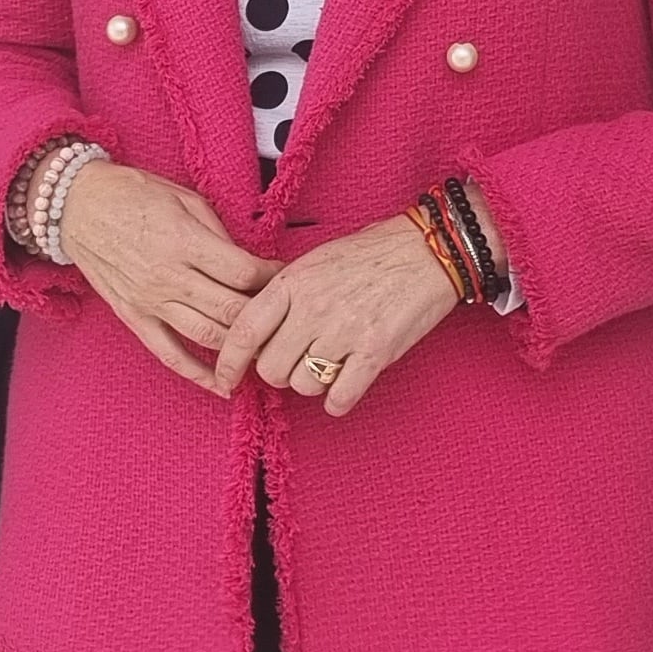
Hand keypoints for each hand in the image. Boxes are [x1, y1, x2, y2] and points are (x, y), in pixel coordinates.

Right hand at [58, 160, 274, 395]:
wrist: (77, 205)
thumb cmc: (133, 193)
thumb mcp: (185, 197)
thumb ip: (218, 233)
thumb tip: (248, 262)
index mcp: (185, 242)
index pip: (244, 273)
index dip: (273, 279)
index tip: (287, 278)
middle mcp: (169, 277)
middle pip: (232, 310)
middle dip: (265, 315)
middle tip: (283, 314)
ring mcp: (150, 301)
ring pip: (208, 336)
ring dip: (241, 346)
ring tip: (264, 344)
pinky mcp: (134, 317)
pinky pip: (170, 354)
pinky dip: (198, 374)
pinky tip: (223, 385)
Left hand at [208, 215, 460, 415]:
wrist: (427, 250)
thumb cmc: (370, 253)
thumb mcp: (315, 261)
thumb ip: (285, 296)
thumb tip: (257, 334)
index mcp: (293, 282)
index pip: (244, 331)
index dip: (228, 363)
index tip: (225, 380)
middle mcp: (313, 308)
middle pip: (271, 369)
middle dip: (280, 372)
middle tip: (298, 361)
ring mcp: (344, 331)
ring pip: (304, 385)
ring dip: (313, 383)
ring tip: (331, 363)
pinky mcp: (375, 352)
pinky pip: (340, 397)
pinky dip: (338, 401)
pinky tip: (346, 386)